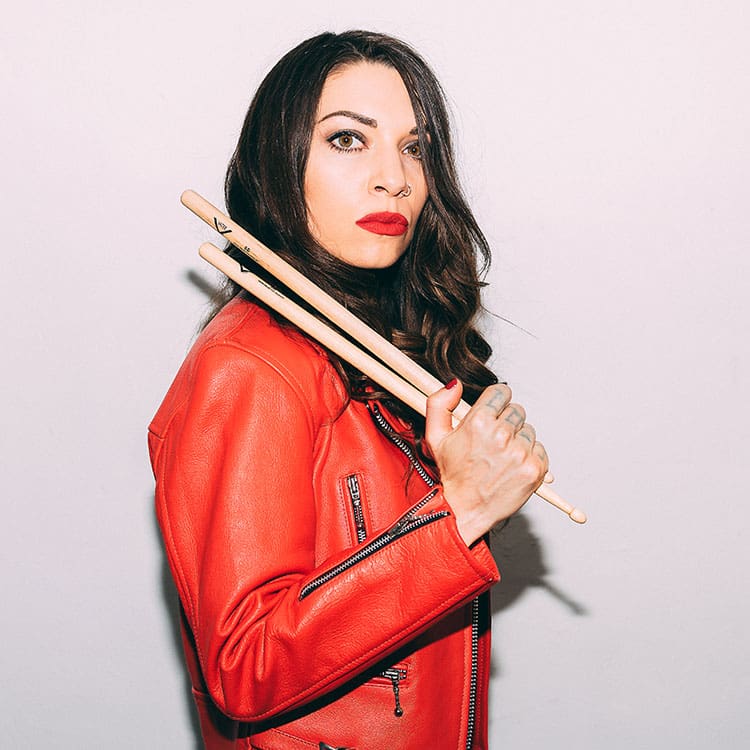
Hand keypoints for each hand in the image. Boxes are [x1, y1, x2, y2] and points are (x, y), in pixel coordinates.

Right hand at [425, 380, 548, 546]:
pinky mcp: (535, 468)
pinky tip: (512, 467)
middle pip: (517, 410)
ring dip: (518, 440)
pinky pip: (540, 449)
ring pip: (529, 430)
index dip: (496, 402)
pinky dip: (529, 456)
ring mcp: (520, 452)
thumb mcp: (435, 437)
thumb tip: (455, 384)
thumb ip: (439, 404)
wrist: (465, 510)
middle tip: (493, 442)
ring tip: (501, 457)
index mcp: (478, 421)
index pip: (502, 392)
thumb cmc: (452, 474)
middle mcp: (501, 435)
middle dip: (506, 422)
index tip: (492, 414)